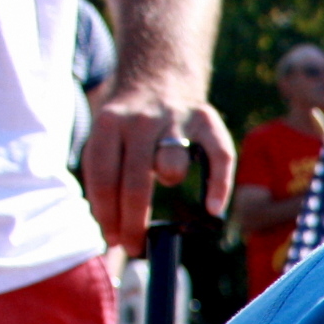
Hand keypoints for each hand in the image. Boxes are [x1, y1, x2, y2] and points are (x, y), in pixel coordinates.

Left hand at [83, 83, 236, 252]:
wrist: (159, 77)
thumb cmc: (131, 125)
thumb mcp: (107, 137)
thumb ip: (105, 177)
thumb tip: (113, 233)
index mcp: (108, 125)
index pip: (104, 179)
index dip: (107, 215)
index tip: (114, 240)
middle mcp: (140, 120)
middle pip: (135, 182)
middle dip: (134, 222)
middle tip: (135, 246)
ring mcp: (177, 119)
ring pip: (172, 166)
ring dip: (168, 182)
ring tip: (165, 182)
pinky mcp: (208, 121)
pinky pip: (219, 159)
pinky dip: (218, 187)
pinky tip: (213, 210)